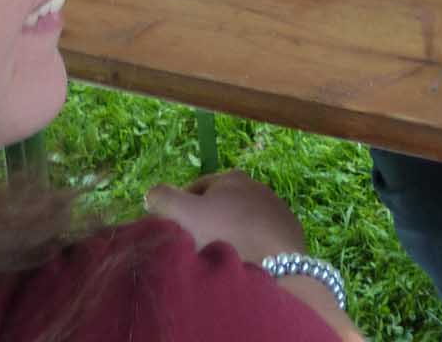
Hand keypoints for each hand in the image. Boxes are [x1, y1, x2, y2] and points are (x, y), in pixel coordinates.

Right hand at [145, 170, 305, 261]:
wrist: (275, 262)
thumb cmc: (224, 232)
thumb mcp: (183, 212)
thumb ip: (162, 198)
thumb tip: (152, 194)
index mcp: (231, 178)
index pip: (196, 188)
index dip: (181, 208)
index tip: (173, 229)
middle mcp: (257, 187)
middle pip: (222, 204)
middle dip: (207, 221)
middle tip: (193, 245)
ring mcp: (276, 209)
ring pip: (244, 221)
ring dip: (230, 234)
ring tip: (218, 256)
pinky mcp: (289, 231)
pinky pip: (262, 239)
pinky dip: (251, 247)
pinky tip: (243, 262)